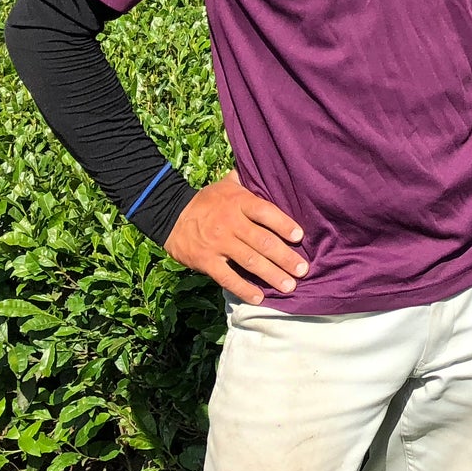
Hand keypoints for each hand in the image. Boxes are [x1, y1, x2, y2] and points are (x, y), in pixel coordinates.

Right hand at [163, 170, 308, 303]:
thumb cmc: (206, 201)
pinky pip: (227, 278)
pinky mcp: (206, 261)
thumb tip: (265, 172)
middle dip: (285, 257)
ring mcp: (218, 243)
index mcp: (239, 202)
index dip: (284, 225)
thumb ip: (247, 182)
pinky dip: (244, 289)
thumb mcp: (226, 185)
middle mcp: (231, 223)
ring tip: (289, 287)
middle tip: (302, 270)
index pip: (266, 212)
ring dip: (271, 275)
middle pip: (263, 241)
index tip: (299, 237)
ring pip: (250, 261)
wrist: (169, 215)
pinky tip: (259, 297)